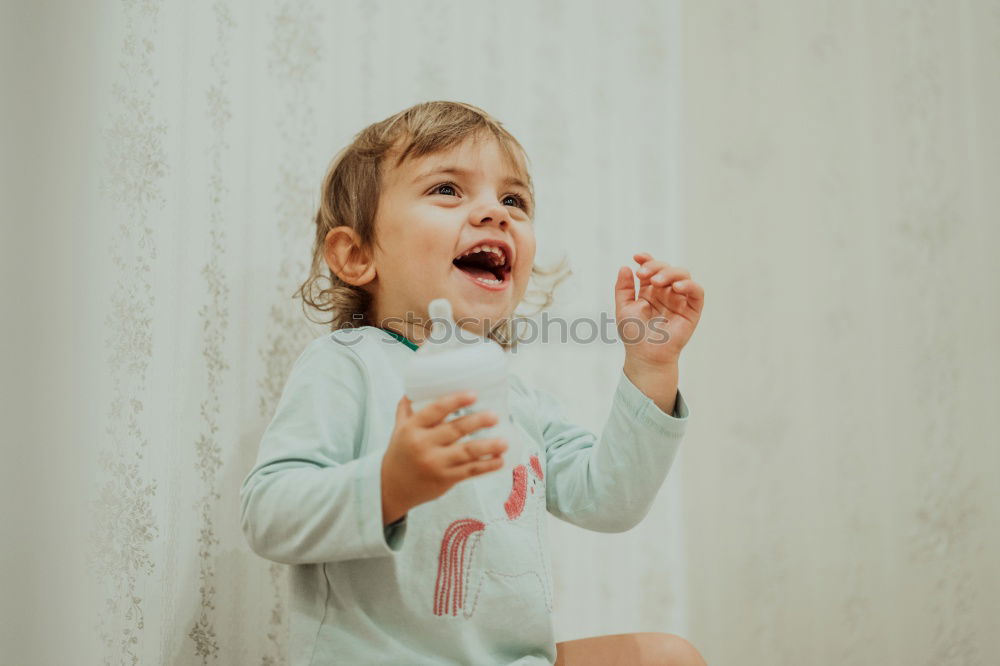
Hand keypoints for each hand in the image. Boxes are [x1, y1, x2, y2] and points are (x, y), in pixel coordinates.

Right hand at [380, 391, 507, 524]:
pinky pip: (470, 471)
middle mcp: (423, 445)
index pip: (435, 411)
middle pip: (454, 431)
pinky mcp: (445, 479)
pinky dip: (487, 466)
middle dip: (477, 422)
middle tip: (495, 416)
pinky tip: (499, 459)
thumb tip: (417, 385)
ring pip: (466, 453)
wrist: (391, 488)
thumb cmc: (400, 453)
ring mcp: (435, 464)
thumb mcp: (399, 429)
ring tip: (504, 441)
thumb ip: (408, 408)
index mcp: (412, 428)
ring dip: (488, 447)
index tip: (473, 394)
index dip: (455, 401)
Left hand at [614, 252, 703, 366]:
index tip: (637, 257)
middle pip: (667, 269)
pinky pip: (697, 292)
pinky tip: (676, 288)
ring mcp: (680, 300)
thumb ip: (623, 288)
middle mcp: (666, 293)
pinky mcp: (692, 310)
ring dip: (670, 273)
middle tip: (643, 275)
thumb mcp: (623, 308)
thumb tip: (625, 266)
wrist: (645, 355)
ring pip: (683, 276)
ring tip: (657, 281)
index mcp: (650, 291)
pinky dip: (689, 285)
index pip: (652, 269)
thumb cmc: (634, 335)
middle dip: (655, 267)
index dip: (647, 259)